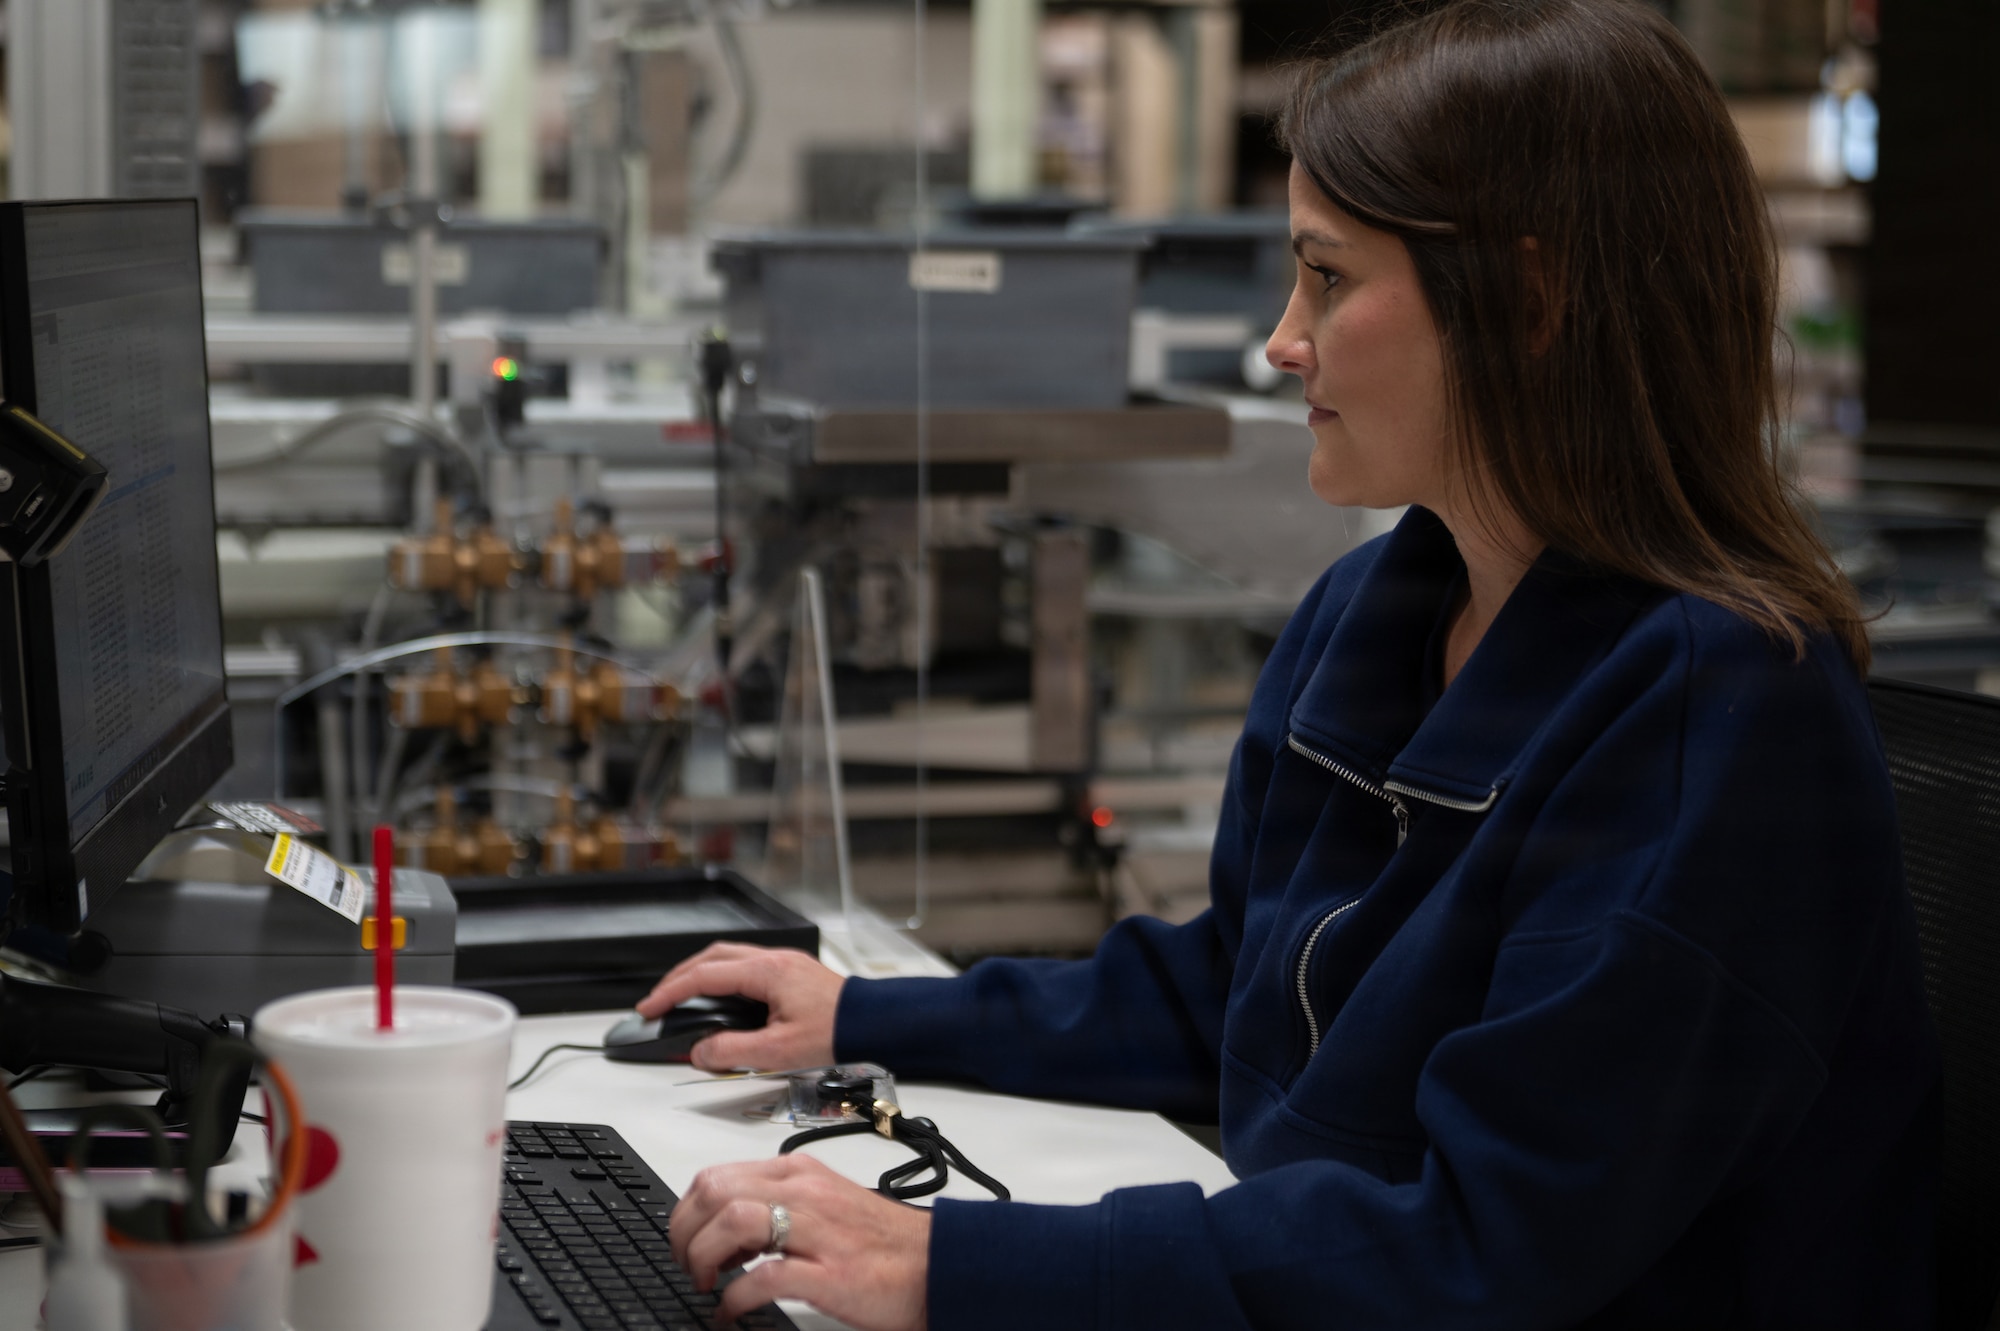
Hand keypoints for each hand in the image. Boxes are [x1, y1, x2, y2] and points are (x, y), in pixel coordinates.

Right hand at [637, 942, 843, 1071]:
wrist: (875, 1024)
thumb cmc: (837, 1033)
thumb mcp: (778, 1051)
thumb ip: (733, 1052)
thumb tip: (701, 1052)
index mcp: (767, 972)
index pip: (704, 976)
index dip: (670, 992)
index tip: (649, 1008)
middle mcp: (774, 960)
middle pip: (713, 957)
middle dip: (680, 977)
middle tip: (659, 999)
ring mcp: (784, 963)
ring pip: (729, 957)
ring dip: (701, 974)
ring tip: (682, 997)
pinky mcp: (793, 972)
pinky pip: (747, 965)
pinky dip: (723, 977)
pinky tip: (720, 996)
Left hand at [672, 1154, 928, 1330]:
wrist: (937, 1265)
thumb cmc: (883, 1242)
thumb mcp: (825, 1204)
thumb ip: (781, 1202)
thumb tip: (727, 1224)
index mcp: (801, 1173)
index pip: (716, 1176)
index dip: (687, 1212)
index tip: (687, 1240)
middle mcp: (806, 1192)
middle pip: (714, 1192)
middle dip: (685, 1233)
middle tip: (688, 1265)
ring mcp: (818, 1231)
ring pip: (732, 1222)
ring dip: (703, 1257)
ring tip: (707, 1283)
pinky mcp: (830, 1273)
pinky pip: (764, 1278)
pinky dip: (734, 1298)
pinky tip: (731, 1312)